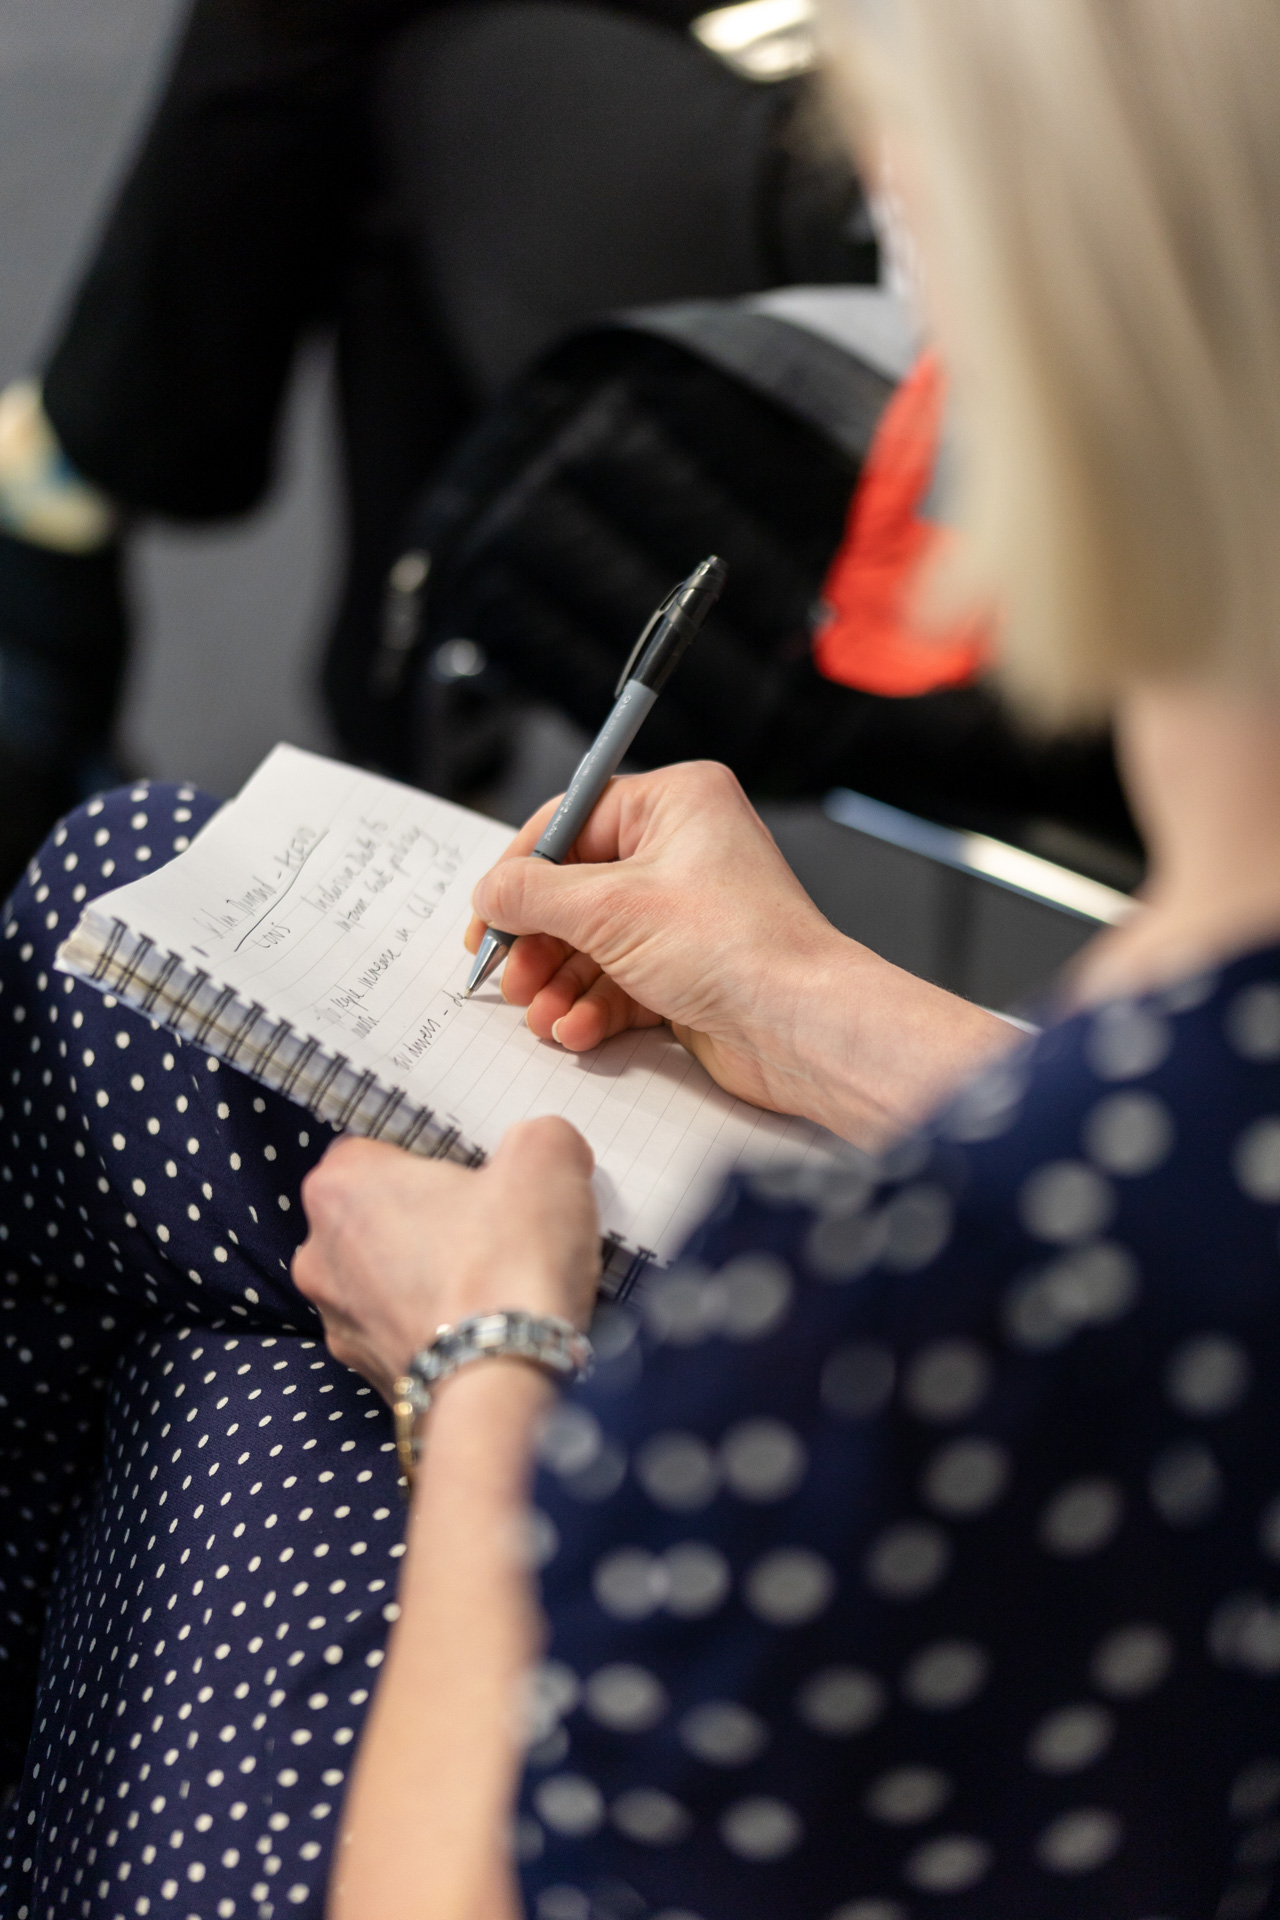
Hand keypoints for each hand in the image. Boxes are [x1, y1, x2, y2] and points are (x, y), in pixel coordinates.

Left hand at [293, 1117, 599, 1400]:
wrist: (502, 1393)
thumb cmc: (506, 1266)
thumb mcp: (545, 1160)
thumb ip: (539, 1137)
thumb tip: (545, 1150)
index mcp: (339, 1187)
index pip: (376, 1150)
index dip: (431, 1158)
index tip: (476, 1175)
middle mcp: (319, 1255)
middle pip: (379, 1217)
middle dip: (428, 1220)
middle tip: (490, 1228)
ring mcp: (339, 1324)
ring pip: (388, 1281)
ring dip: (431, 1279)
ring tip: (495, 1285)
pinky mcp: (369, 1377)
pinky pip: (405, 1335)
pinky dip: (439, 1331)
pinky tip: (487, 1330)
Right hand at [466, 761, 1020, 1144]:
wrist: (800, 1029)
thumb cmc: (736, 948)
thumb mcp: (610, 910)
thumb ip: (534, 896)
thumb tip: (490, 891)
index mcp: (676, 804)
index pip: (571, 821)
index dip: (521, 871)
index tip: (487, 916)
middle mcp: (683, 851)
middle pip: (576, 889)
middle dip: (538, 941)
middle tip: (508, 976)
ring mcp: (686, 914)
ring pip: (593, 942)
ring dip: (559, 983)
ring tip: (541, 1013)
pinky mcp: (688, 969)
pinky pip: (619, 980)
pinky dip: (591, 1007)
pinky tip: (576, 1030)